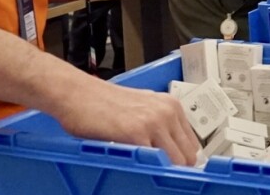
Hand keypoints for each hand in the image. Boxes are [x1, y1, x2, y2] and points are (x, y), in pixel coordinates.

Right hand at [52, 81, 198, 165]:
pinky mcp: (135, 133)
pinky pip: (153, 160)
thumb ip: (159, 125)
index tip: (174, 169)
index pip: (192, 143)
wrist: (77, 93)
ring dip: (164, 171)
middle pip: (188, 155)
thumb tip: (171, 150)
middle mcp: (167, 112)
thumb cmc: (102, 102)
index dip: (183, 160)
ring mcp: (153, 122)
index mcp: (171, 106)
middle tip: (160, 176)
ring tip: (148, 173)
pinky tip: (138, 169)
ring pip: (176, 161)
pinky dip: (148, 169)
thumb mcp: (141, 108)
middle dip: (175, 169)